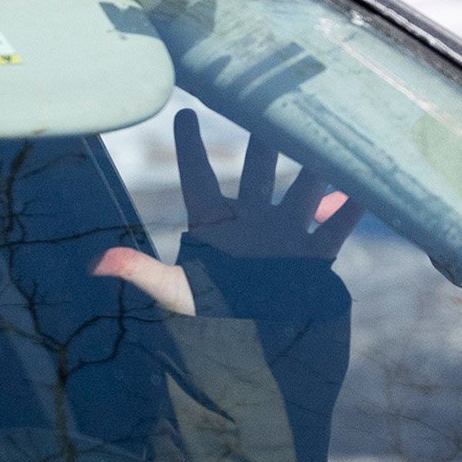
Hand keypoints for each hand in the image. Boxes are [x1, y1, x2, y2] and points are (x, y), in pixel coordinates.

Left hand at [95, 109, 361, 315]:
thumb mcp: (179, 295)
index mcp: (215, 230)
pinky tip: (365, 184)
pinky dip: (350, 207)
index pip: (199, 180)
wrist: (259, 361)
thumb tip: (97, 263)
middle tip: (269, 100)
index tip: (185, 114)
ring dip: (314, 163)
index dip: (191, 148)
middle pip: (257, 171)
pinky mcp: (314, 260)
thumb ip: (144, 273)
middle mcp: (251, 227)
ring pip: (301, 190)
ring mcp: (285, 240)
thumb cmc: (214, 328)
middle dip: (263, 139)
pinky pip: (335, 226)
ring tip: (326, 131)